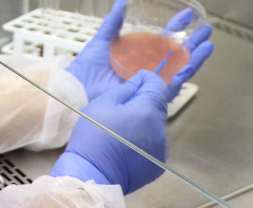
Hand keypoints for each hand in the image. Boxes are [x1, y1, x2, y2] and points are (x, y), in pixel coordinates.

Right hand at [50, 70, 168, 193]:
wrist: (92, 174)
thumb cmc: (93, 137)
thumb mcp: (103, 103)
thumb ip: (125, 89)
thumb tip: (138, 81)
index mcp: (147, 113)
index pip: (159, 87)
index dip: (148, 79)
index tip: (138, 78)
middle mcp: (160, 131)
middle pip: (157, 106)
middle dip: (143, 101)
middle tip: (121, 105)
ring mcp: (161, 150)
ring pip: (155, 126)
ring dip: (143, 121)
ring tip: (121, 128)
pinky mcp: (157, 164)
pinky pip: (154, 144)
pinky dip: (144, 139)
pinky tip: (125, 144)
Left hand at [67, 0, 215, 101]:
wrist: (78, 88)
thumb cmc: (86, 68)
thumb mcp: (103, 38)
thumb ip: (115, 18)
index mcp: (137, 54)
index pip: (161, 38)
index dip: (175, 26)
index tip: (186, 14)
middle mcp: (147, 68)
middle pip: (176, 54)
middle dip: (192, 42)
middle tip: (207, 29)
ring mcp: (149, 81)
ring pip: (179, 69)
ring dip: (195, 57)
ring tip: (208, 44)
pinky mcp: (149, 94)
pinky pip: (171, 85)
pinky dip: (183, 74)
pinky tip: (193, 62)